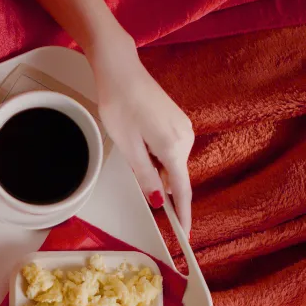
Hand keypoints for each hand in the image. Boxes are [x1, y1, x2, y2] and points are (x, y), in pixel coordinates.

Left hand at [90, 39, 194, 233]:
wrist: (120, 70)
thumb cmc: (120, 105)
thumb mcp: (128, 147)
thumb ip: (145, 176)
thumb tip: (158, 200)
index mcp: (174, 147)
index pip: (182, 191)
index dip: (182, 215)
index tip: (185, 235)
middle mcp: (186, 137)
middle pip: (176, 176)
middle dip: (158, 182)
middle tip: (133, 162)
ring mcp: (183, 128)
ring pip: (171, 162)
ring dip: (154, 165)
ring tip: (131, 142)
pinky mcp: (177, 121)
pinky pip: (170, 149)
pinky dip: (157, 154)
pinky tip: (139, 138)